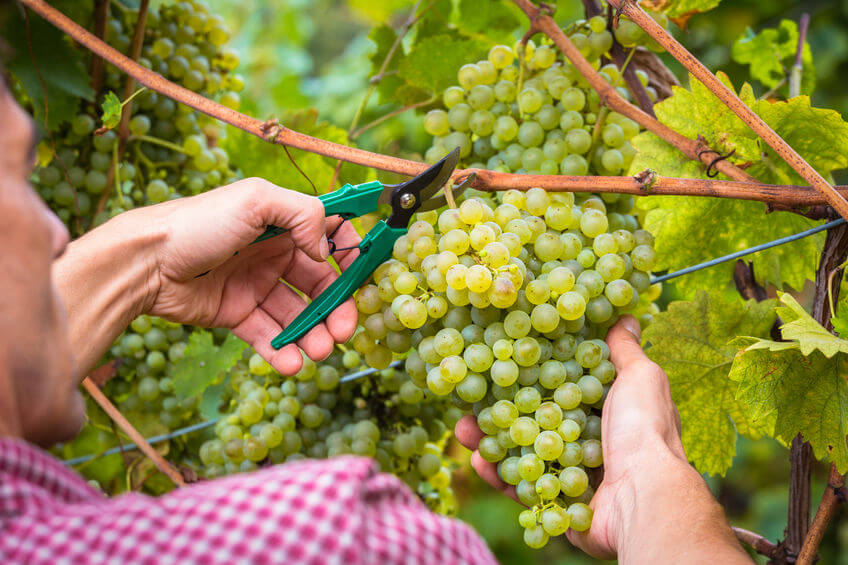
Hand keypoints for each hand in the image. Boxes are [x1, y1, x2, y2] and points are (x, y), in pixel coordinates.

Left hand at [130, 178, 359, 374]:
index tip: (361, 279)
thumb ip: (304, 215)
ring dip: (313, 334)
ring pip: (297, 314)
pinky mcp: (237, 313)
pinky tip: (290, 363)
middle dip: (336, 308)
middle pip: (320, 284)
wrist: (145, 264)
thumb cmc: (199, 224)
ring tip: (319, 352)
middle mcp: (273, 253)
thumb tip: (328, 251)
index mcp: (282, 222)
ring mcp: (256, 285)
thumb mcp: (255, 201)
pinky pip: (268, 334)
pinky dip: (282, 350)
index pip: (330, 237)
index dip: (349, 257)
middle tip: (344, 332)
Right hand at [456, 316, 693, 558]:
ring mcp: (574, 475)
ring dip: (492, 442)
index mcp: (609, 410)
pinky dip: (498, 476)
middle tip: (473, 397)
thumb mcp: (641, 378)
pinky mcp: (560, 503)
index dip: (533, 375)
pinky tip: (476, 460)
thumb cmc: (645, 430)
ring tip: (462, 429)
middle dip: (503, 409)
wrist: (643, 493)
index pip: (563, 388)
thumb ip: (626, 351)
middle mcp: (591, 441)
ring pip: (524, 453)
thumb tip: (626, 317)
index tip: (504, 361)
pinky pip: (524, 488)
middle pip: (537, 420)